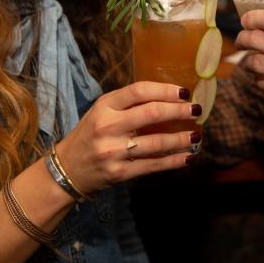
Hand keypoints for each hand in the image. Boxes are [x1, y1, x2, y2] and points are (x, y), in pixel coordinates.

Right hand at [54, 81, 200, 193]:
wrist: (67, 168)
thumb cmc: (90, 134)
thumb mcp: (101, 111)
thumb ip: (128, 103)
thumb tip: (168, 98)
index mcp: (105, 106)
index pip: (139, 91)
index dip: (166, 90)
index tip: (185, 92)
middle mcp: (108, 126)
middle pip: (152, 113)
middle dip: (179, 111)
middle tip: (196, 110)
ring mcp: (113, 151)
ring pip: (157, 142)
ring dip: (181, 139)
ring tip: (196, 136)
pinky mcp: (119, 172)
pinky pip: (153, 166)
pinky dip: (173, 161)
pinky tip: (187, 157)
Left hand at [235, 0, 263, 109]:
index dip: (253, 16)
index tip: (247, 18)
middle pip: (256, 39)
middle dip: (243, 37)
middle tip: (242, 38)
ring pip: (254, 62)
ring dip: (246, 59)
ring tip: (247, 57)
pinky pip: (262, 83)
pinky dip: (258, 78)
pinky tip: (260, 75)